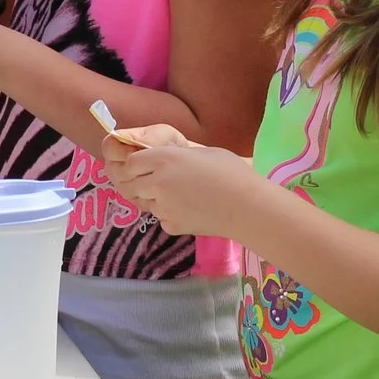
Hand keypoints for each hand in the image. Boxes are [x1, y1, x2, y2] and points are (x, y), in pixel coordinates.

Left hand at [99, 129, 264, 238]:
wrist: (247, 207)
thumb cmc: (231, 173)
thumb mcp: (201, 152)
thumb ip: (176, 155)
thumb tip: (165, 158)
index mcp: (164, 158)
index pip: (130, 162)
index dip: (137, 164)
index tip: (147, 165)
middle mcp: (157, 182)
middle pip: (133, 183)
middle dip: (142, 182)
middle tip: (162, 182)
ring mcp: (162, 207)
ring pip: (146, 202)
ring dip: (155, 199)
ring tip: (180, 196)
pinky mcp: (171, 226)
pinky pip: (162, 218)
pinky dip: (170, 215)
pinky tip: (190, 210)